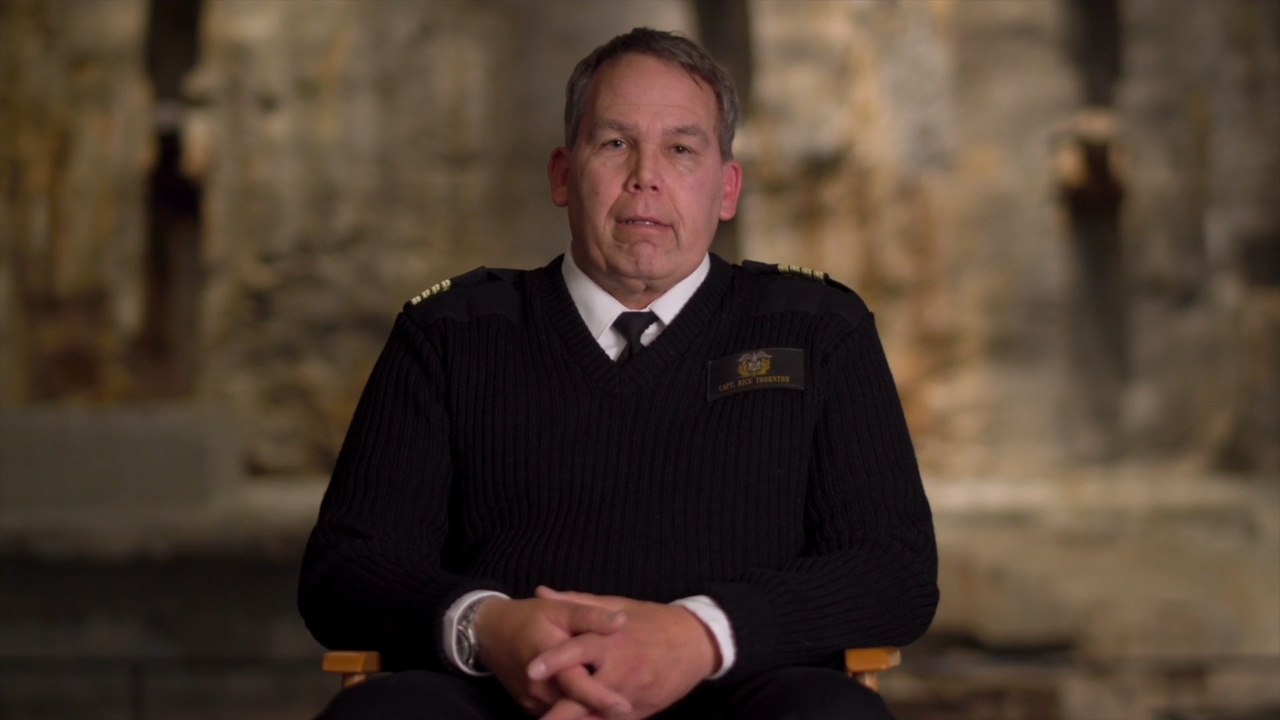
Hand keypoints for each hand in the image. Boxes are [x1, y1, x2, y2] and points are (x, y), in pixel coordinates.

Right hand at [473, 596, 631, 716]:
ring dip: (586, 714)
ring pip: (564, 713)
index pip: (576, 683)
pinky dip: (571, 713)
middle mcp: (539, 685)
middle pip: (572, 706)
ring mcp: (532, 698)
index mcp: (549, 656)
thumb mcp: (559, 609)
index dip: (600, 697)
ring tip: (614, 713)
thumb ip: (589, 616)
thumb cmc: (528, 618)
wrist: (489, 633)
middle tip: (627, 710)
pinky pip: (554, 713)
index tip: (625, 707)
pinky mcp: (529, 706)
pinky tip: (590, 709)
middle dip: (598, 712)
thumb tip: (621, 621)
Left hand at [529, 588, 719, 719]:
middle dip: (558, 713)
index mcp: (612, 641)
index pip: (578, 651)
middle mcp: (621, 670)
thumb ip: (577, 604)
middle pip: (584, 696)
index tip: (530, 670)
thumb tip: (541, 592)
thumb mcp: (617, 605)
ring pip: (598, 716)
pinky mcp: (641, 711)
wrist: (697, 643)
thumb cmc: (652, 621)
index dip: (554, 660)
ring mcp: (632, 694)